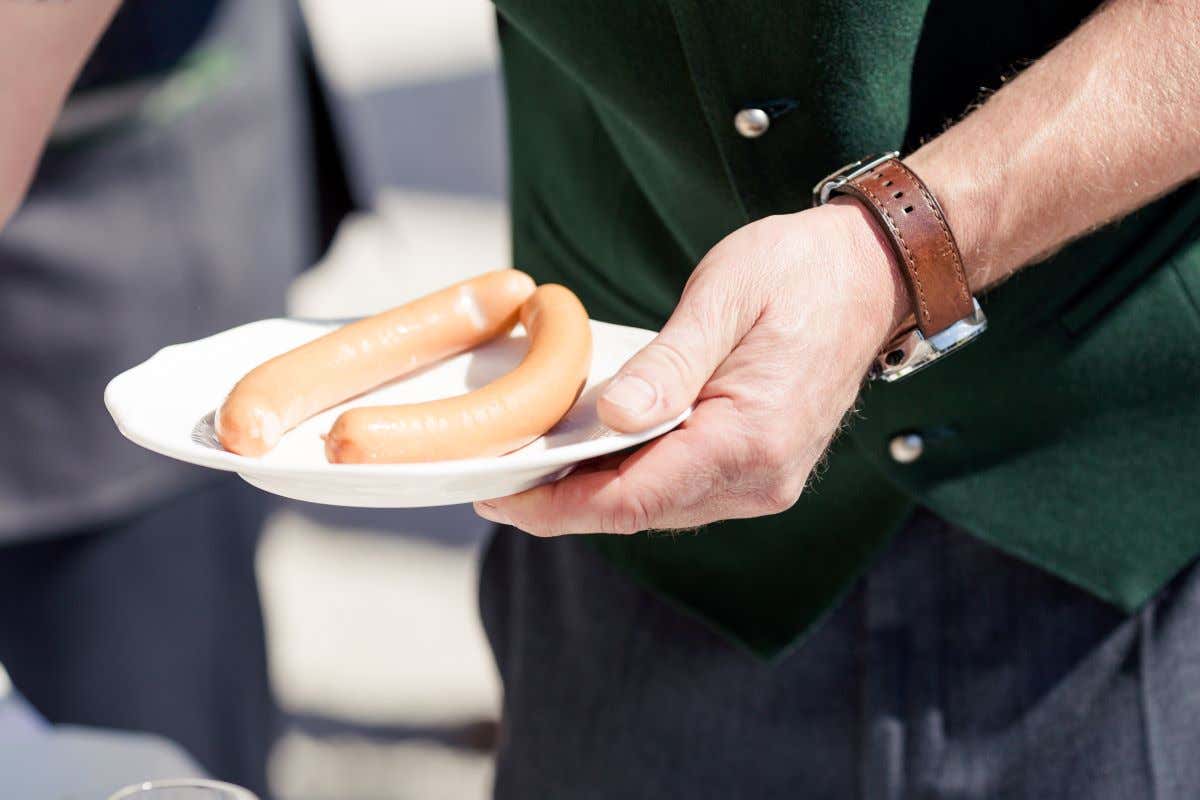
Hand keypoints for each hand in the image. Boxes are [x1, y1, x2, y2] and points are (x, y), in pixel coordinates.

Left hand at [474, 199, 909, 535]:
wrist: (871, 275)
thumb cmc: (799, 273)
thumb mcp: (724, 297)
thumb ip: (668, 363)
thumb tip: (614, 418)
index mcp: (749, 440)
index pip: (632, 500)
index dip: (556, 507)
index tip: (496, 499)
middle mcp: (760, 479)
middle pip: (639, 513)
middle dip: (563, 503)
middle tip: (494, 479)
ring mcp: (764, 481)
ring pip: (658, 507)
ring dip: (594, 492)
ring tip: (532, 466)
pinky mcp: (760, 471)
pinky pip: (681, 490)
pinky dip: (631, 477)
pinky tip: (592, 453)